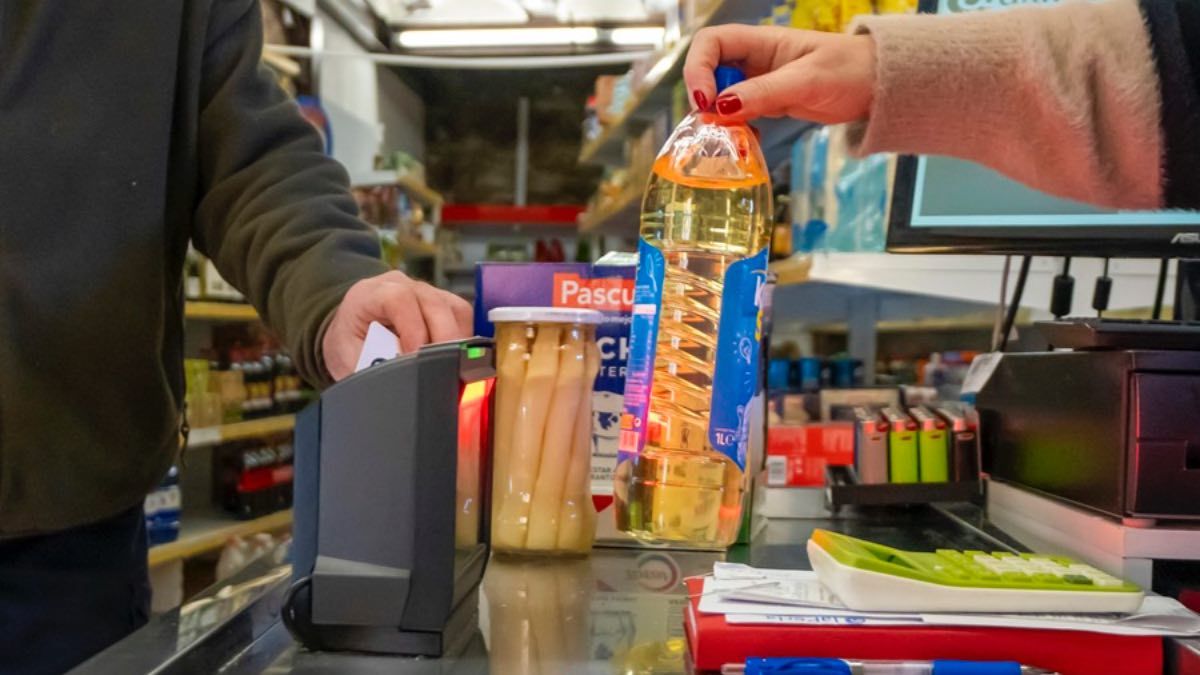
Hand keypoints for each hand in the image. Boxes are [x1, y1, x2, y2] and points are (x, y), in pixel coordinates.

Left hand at [322, 271, 472, 380]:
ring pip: (456, 310)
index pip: (399, 300)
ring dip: (458, 341)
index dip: (412, 328)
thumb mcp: (348, 356)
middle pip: (434, 303)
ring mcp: (428, 292)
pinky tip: (455, 360)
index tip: (415, 357)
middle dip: (443, 340)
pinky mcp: (445, 304)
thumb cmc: (351, 341)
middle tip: (442, 371)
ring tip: (450, 369)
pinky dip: (464, 340)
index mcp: (372, 293)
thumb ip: (369, 367)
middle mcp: (404, 285)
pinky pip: (464, 318)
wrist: (355, 327)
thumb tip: (392, 386)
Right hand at [683, 25, 875, 124]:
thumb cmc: (850, 70)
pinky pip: (739, 114)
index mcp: (761, 42)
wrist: (879, 85)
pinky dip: (735, 128)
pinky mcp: (769, 102)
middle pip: (709, 69)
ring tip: (728, 136)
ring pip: (721, 95)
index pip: (711, 42)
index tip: (705, 100)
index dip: (698, 68)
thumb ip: (764, 92)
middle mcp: (755, 59)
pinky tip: (745, 140)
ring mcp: (760, 82)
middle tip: (712, 124)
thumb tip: (722, 106)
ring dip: (717, 116)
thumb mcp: (806, 81)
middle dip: (704, 96)